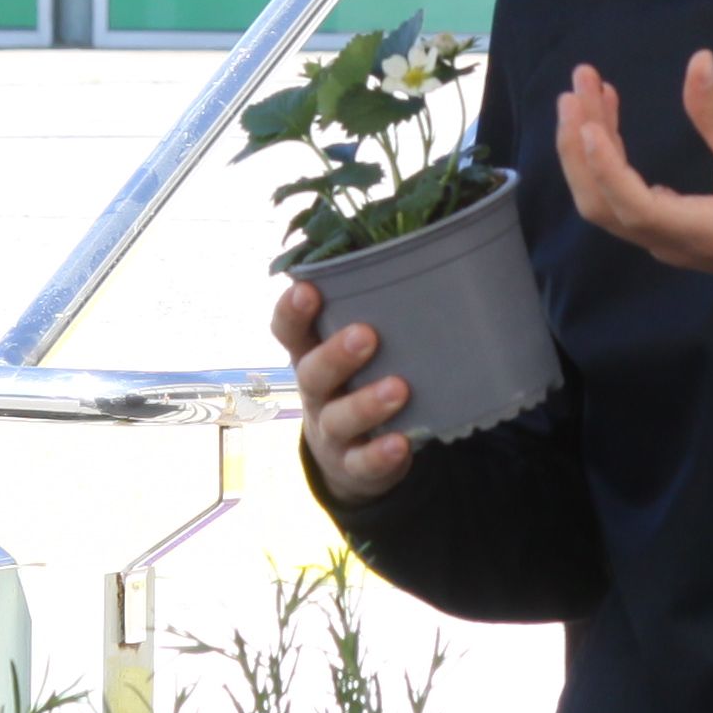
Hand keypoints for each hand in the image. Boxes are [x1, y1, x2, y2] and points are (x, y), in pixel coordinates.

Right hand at [272, 278, 414, 501]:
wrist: (350, 458)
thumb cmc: (358, 379)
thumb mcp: (353, 349)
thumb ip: (370, 311)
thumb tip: (423, 246)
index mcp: (310, 354)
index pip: (288, 330)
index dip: (291, 311)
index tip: (306, 289)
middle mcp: (315, 392)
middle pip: (311, 373)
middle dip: (336, 354)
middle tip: (366, 334)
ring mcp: (331, 432)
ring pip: (339, 418)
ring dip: (366, 404)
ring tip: (399, 389)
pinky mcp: (354, 466)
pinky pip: (363, 463)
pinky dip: (381, 455)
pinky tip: (403, 443)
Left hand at [557, 54, 712, 286]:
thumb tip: (698, 62)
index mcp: (692, 231)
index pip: (632, 205)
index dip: (605, 167)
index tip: (588, 123)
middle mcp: (665, 241)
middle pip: (601, 204)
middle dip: (578, 147)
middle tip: (575, 89)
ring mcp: (661, 238)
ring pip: (606, 200)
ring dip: (587, 149)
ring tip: (583, 94)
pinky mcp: (665, 228)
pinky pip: (620, 197)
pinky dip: (606, 158)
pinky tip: (606, 122)